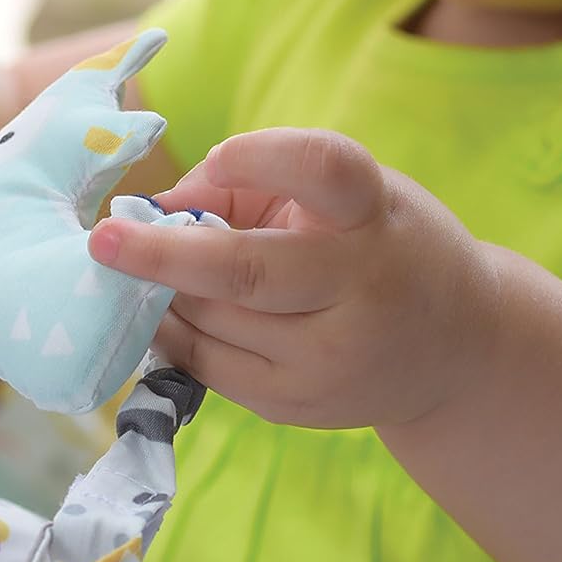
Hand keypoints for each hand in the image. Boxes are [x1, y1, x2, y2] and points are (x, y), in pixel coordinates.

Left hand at [88, 128, 500, 429]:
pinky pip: (207, 366)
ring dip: (164, 291)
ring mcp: (331, 356)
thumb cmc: (380, 244)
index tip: (215, 156)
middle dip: (161, 253)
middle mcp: (361, 286)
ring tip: (139, 269)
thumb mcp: (346, 196)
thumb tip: (154, 207)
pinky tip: (161, 311)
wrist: (458, 349)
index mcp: (375, 213)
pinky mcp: (299, 405)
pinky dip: (172, 333)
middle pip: (246, 270)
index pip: (323, 170)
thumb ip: (251, 187)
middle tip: (102, 238)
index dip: (260, 156)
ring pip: (213, 320)